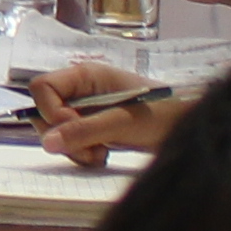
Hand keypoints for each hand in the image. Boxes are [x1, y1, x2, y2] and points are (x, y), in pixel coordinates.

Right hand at [28, 57, 184, 167]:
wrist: (187, 128)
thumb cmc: (160, 114)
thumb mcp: (121, 122)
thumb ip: (84, 131)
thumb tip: (48, 142)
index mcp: (86, 75)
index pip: (42, 87)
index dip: (50, 110)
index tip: (72, 127)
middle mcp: (81, 90)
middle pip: (45, 112)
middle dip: (62, 135)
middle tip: (88, 147)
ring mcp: (86, 109)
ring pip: (56, 132)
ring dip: (73, 149)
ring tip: (100, 153)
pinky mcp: (92, 127)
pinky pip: (71, 142)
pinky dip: (82, 154)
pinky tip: (104, 154)